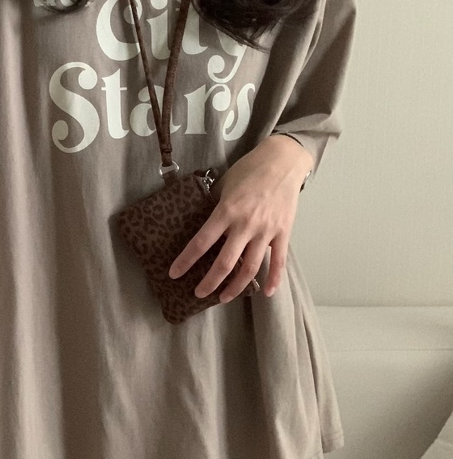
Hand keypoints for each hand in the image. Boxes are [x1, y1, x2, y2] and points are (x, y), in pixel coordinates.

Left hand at [167, 136, 312, 301]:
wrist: (282, 161)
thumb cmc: (248, 170)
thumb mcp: (223, 185)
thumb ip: (214, 207)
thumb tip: (201, 224)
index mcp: (226, 212)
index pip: (201, 243)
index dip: (186, 261)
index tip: (174, 274)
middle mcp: (245, 225)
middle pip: (225, 263)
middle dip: (209, 282)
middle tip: (199, 294)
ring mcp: (266, 231)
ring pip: (250, 268)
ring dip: (235, 287)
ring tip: (224, 297)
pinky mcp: (283, 233)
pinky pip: (279, 261)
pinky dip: (273, 279)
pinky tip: (266, 293)